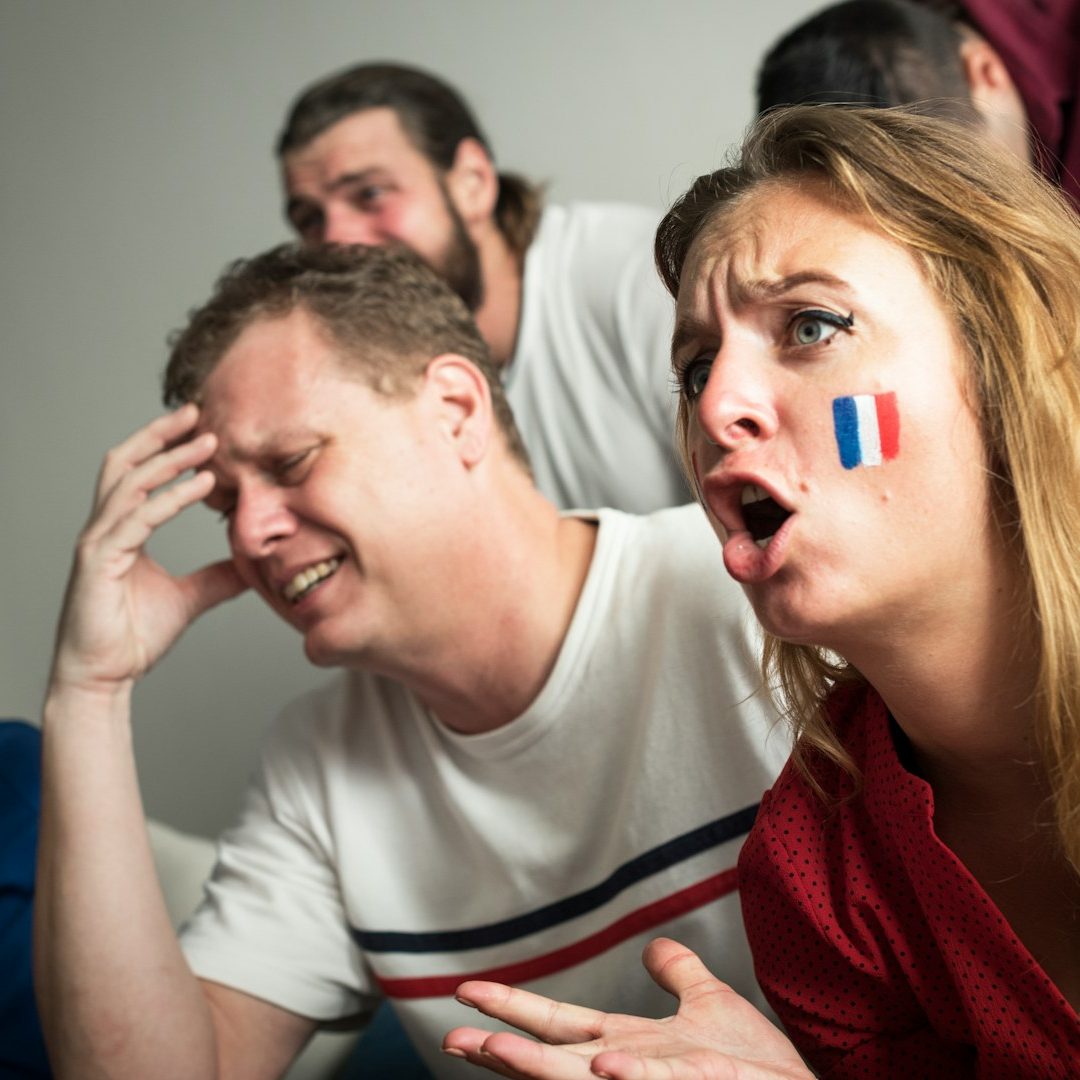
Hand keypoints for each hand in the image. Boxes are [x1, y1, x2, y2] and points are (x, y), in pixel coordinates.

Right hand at [50, 404, 246, 694]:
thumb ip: (217, 577)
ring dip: (171, 459)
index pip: (139, 474)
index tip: (202, 429)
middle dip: (161, 434)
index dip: (165, 447)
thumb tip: (249, 565)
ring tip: (209, 444)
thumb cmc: (133, 637)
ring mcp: (98, 541)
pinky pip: (138, 518)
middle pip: (127, 462)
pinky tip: (202, 486)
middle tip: (200, 412)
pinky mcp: (98, 560)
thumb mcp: (190, 598)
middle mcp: (105, 528)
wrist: (104, 676)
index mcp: (121, 530)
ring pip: (131, 482)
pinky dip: (171, 498)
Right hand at [443, 938, 810, 1078]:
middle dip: (501, 1049)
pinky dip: (624, 1078)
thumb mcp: (709, 1002)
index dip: (512, 1007)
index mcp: (626, 1044)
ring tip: (493, 1048)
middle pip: (551, 1057)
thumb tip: (653, 946)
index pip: (557, 1023)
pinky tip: (603, 1063)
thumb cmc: (757, 1065)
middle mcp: (626, 1069)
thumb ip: (678, 974)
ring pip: (583, 1079)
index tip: (466, 992)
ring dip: (538, 1068)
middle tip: (452, 1038)